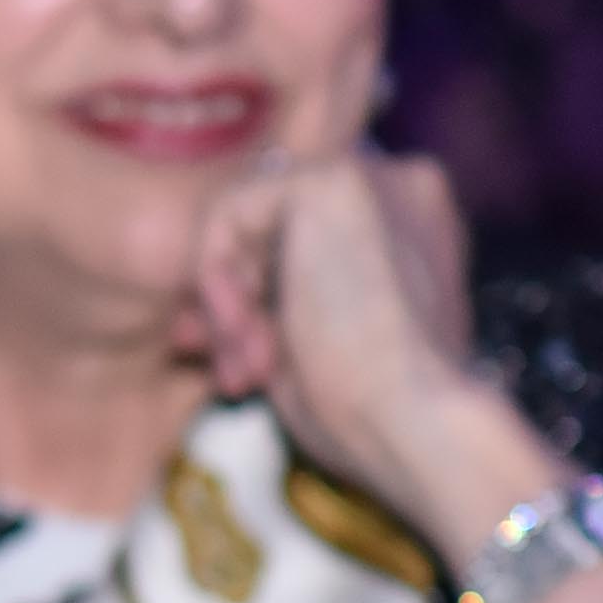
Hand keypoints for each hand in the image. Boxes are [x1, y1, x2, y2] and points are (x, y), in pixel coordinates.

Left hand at [189, 148, 516, 523]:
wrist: (413, 427)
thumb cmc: (370, 417)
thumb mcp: (309, 350)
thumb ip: (271, 311)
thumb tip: (188, 320)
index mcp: (412, 227)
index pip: (298, 238)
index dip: (253, 299)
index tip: (233, 369)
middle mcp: (401, 185)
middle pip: (268, 226)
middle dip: (232, 303)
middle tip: (228, 376)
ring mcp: (372, 174)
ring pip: (244, 220)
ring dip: (228, 305)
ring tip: (247, 373)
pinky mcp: (331, 178)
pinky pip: (230, 214)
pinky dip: (218, 282)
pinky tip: (245, 336)